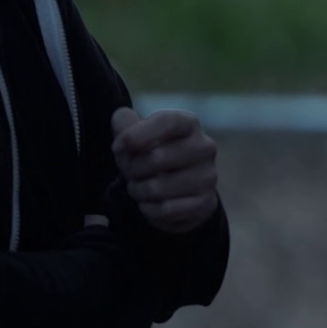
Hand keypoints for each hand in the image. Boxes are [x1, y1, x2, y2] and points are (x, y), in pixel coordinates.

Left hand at [110, 107, 218, 233]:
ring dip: (137, 191)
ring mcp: (209, 176)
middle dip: (131, 168)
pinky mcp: (206, 202)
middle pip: (157, 158)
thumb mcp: (137, 135)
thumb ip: (125, 123)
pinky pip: (165, 210)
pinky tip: (150, 204)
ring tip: (138, 188)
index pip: (168, 122)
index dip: (137, 134)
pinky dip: (149, 210)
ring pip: (157, 188)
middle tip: (127, 172)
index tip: (117, 147)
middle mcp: (205, 147)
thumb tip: (122, 118)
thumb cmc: (153, 154)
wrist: (179, 190)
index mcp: (189, 124)